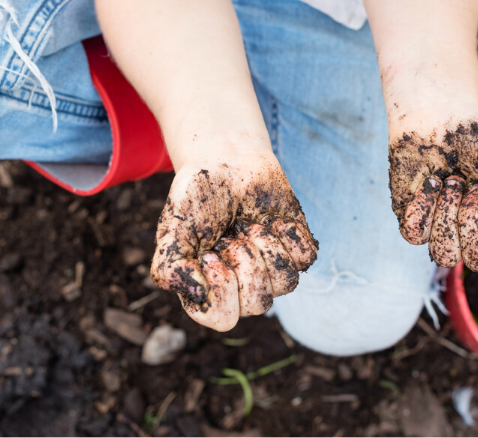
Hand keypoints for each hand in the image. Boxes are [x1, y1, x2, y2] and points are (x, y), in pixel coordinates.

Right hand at [151, 153, 316, 330]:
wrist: (228, 160)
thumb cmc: (198, 197)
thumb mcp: (172, 230)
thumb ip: (171, 269)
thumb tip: (199, 295)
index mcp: (210, 292)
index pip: (223, 318)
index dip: (220, 286)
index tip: (209, 253)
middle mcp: (243, 288)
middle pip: (258, 302)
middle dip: (244, 259)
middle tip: (232, 234)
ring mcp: (272, 271)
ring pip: (286, 282)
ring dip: (266, 244)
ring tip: (249, 225)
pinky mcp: (297, 250)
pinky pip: (306, 258)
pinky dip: (288, 232)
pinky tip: (272, 218)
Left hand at [388, 105, 477, 271]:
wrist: (442, 112)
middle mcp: (475, 235)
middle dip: (474, 217)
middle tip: (473, 184)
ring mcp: (442, 230)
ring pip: (445, 255)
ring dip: (449, 213)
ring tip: (452, 181)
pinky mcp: (414, 219)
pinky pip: (414, 235)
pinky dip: (423, 204)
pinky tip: (431, 181)